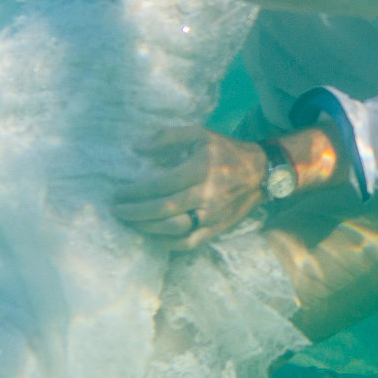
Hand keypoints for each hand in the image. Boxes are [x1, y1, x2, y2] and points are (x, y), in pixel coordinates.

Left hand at [112, 126, 266, 249]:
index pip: (160, 185)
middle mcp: (206, 195)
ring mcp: (212, 216)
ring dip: (146, 228)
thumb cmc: (226, 151)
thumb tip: (136, 147)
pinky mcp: (216, 230)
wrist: (261, 173)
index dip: (135, 192)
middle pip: (163, 209)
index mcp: (200, 169)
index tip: (117, 193)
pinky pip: (187, 242)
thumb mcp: (200, 134)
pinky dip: (166, 242)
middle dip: (134, 212)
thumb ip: (167, 138)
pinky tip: (152, 235)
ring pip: (173, 229)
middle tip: (116, 211)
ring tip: (129, 223)